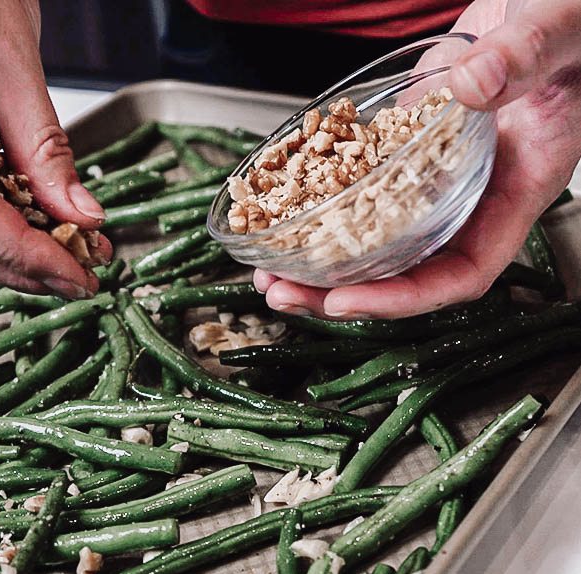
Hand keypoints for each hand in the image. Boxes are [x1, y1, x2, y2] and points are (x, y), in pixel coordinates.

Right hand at [0, 0, 111, 298]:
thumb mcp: (4, 54)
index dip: (33, 261)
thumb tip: (83, 214)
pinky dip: (3, 219)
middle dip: (31, 266)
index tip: (83, 279)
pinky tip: (40, 221)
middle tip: (86, 273)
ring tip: (74, 252)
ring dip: (20, 251)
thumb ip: (41, 141)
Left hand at [254, 0, 580, 318]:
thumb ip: (528, 55)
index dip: (405, 297)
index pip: (462, 273)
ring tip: (267, 267)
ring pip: (375, 234)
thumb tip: (473, 87)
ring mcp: (429, 172)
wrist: (540, 0)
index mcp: (516, 189)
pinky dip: (322, 200)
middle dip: (342, 290)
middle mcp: (467, 192)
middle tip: (285, 295)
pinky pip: (359, 183)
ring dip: (320, 256)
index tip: (347, 299)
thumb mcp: (564, 28)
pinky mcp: (401, 146)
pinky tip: (282, 204)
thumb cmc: (574, 19)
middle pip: (404, 267)